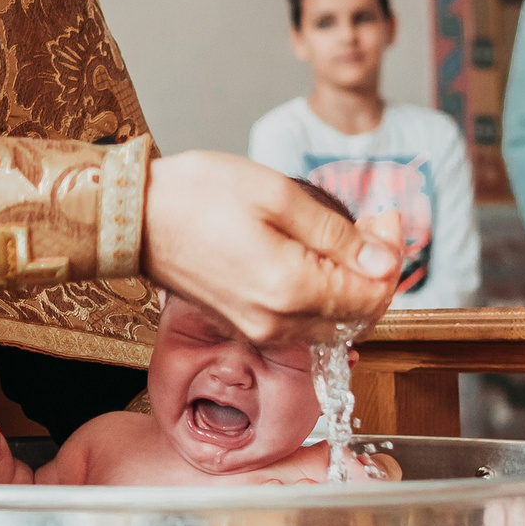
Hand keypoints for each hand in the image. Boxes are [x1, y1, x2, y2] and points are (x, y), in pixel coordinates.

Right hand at [142, 152, 401, 344]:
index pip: (372, 293)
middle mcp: (278, 323)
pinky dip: (322, 296)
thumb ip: (337, 234)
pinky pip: (303, 322)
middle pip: (358, 316)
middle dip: (377, 273)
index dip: (391, 257)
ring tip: (349, 238)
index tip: (387, 220)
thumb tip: (383, 260)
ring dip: (352, 286)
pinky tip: (317, 257)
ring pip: (333, 324)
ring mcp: (259, 330)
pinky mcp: (245, 325)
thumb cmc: (196, 196)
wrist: (133, 218)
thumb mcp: (277, 196)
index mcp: (290, 291)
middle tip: (375, 227)